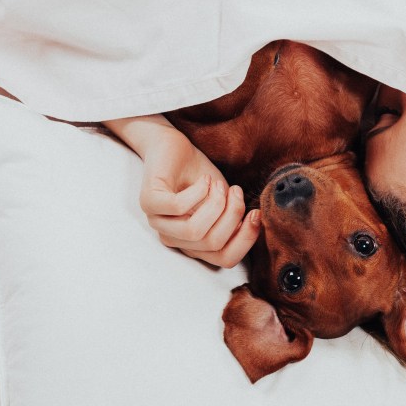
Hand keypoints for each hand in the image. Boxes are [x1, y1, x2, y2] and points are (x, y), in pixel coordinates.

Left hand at [138, 128, 260, 266]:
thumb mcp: (225, 201)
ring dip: (216, 204)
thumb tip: (253, 227)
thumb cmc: (201, 176)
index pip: (225, 259)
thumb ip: (234, 220)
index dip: (246, 239)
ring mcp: (158, 222)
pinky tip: (204, 180)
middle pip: (213, 244)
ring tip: (219, 185)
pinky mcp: (149, 202)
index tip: (256, 214)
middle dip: (233, 215)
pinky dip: (199, 192)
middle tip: (236, 191)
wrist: (175, 146)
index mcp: (194, 244)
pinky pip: (178, 207)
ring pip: (195, 231)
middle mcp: (174, 239)